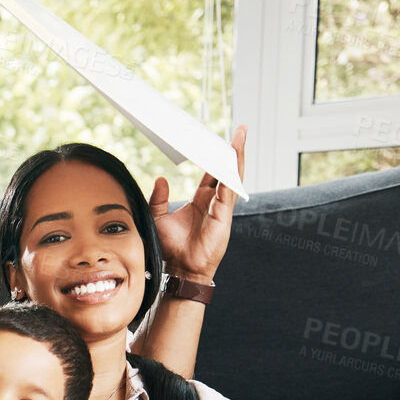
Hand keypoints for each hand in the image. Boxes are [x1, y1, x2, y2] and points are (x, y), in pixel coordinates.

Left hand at [150, 124, 246, 282]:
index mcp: (201, 200)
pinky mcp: (223, 214)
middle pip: (226, 170)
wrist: (181, 268)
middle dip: (233, 151)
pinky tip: (235, 158)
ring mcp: (221, 207)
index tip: (217, 141)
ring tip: (241, 136)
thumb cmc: (172, 248)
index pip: (212, 173)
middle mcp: (214, 202)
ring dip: (237, 156)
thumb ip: (158, 199)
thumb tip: (160, 179)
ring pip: (232, 176)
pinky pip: (230, 189)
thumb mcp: (159, 218)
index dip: (215, 157)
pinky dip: (233, 173)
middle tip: (239, 131)